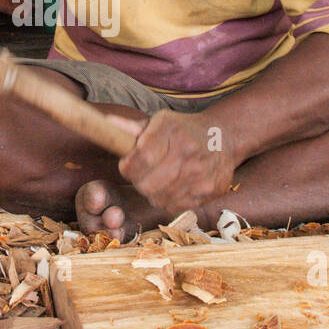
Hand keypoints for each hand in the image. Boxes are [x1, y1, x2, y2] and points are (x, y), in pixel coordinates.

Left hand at [113, 109, 238, 216]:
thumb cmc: (183, 130)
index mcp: (172, 131)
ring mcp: (201, 174)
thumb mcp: (160, 122)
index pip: (140, 159)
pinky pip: (176, 206)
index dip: (127, 167)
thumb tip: (106, 122)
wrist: (223, 137)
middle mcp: (189, 153)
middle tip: (142, 174)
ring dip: (152, 192)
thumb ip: (131, 127)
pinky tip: (172, 187)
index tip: (127, 164)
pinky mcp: (210, 191)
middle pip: (147, 184)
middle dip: (138, 181)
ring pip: (159, 198)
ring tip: (157, 180)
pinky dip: (168, 200)